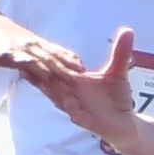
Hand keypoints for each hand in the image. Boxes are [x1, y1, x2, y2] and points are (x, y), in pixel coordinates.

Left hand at [0, 6, 74, 101]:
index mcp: (6, 53)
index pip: (24, 61)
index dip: (36, 68)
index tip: (49, 79)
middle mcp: (22, 46)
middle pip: (43, 58)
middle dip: (59, 70)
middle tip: (75, 83)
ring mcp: (32, 42)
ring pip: (53, 54)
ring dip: (68, 64)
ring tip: (84, 75)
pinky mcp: (38, 41)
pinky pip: (56, 49)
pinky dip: (68, 56)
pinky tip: (82, 65)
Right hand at [8, 30, 140, 152]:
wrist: (126, 124)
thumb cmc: (116, 97)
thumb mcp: (118, 72)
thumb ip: (120, 52)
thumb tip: (127, 30)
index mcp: (76, 83)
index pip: (56, 70)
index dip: (44, 60)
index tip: (31, 46)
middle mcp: (73, 96)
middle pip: (52, 83)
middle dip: (40, 73)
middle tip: (26, 61)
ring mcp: (79, 110)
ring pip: (61, 99)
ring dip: (52, 91)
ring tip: (42, 79)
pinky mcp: (90, 122)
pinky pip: (79, 116)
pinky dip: (73, 110)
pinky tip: (69, 101)